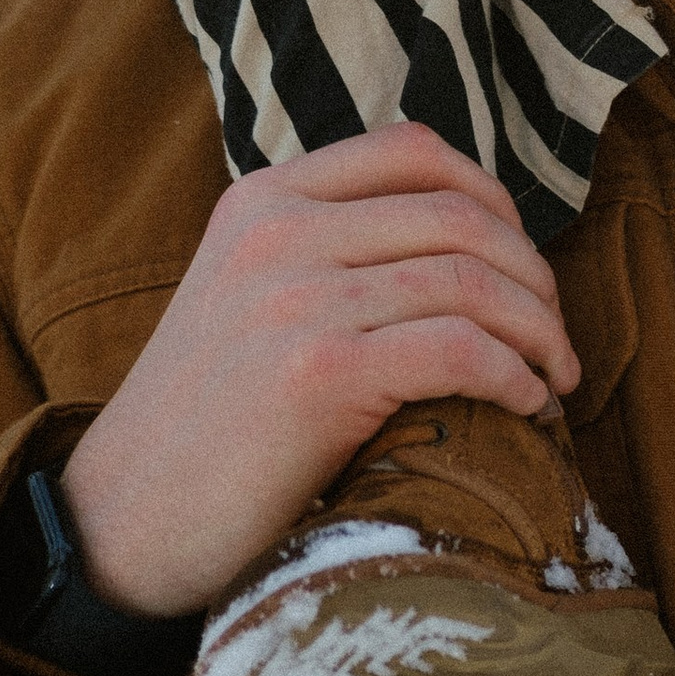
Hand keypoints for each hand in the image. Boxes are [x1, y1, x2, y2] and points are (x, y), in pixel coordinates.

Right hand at [58, 127, 580, 615]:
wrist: (119, 525)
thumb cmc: (203, 424)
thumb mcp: (244, 297)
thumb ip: (325, 251)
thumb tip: (462, 246)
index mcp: (263, 199)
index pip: (413, 150)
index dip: (494, 198)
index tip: (522, 262)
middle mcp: (278, 232)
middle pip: (460, 216)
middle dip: (533, 276)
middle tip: (555, 337)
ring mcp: (295, 299)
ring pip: (471, 280)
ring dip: (540, 332)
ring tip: (554, 378)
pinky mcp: (316, 375)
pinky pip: (460, 349)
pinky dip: (514, 375)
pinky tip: (526, 407)